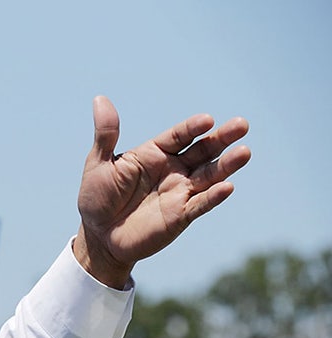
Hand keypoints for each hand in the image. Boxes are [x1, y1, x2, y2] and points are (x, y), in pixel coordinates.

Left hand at [74, 95, 250, 287]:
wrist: (98, 235)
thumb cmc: (97, 197)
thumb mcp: (99, 163)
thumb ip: (106, 134)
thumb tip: (100, 98)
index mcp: (155, 153)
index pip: (179, 136)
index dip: (192, 128)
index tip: (207, 120)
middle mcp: (173, 169)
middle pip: (202, 151)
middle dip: (222, 139)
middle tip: (242, 124)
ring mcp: (180, 192)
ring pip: (209, 175)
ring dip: (226, 165)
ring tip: (244, 152)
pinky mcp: (181, 215)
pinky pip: (200, 204)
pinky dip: (213, 196)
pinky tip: (227, 187)